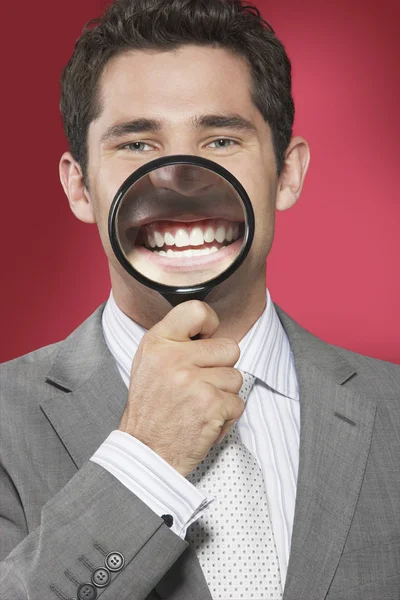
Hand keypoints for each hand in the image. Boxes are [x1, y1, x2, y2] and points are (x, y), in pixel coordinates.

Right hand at [118, 300, 243, 476]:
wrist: (145, 453)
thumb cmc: (151, 408)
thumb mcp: (150, 363)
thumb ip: (176, 340)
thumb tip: (210, 328)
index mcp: (157, 342)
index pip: (197, 310)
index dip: (210, 324)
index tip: (205, 338)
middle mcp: (173, 358)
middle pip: (229, 348)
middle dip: (221, 368)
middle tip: (197, 385)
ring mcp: (193, 381)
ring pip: (236, 377)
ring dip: (224, 394)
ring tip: (198, 405)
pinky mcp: (210, 405)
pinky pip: (238, 402)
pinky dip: (226, 416)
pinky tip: (203, 420)